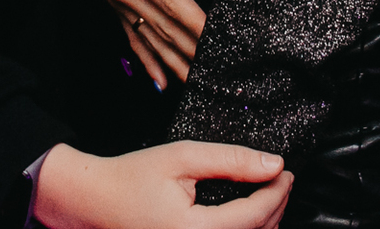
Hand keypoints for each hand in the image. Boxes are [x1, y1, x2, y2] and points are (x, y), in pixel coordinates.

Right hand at [34, 141, 291, 228]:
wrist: (93, 203)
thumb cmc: (130, 178)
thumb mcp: (180, 158)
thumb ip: (229, 160)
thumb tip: (272, 164)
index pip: (255, 216)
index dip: (277, 192)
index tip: (287, 171)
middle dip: (276, 206)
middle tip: (280, 179)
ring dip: (265, 222)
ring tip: (268, 194)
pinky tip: (247, 216)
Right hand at [64, 0, 206, 88]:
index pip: (172, 2)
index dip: (195, 23)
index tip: (215, 41)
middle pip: (165, 27)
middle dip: (191, 51)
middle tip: (214, 73)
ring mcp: (118, 0)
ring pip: (151, 39)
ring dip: (173, 63)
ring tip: (195, 83)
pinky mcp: (116, 1)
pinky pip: (132, 38)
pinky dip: (148, 61)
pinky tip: (160, 80)